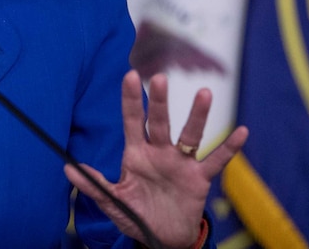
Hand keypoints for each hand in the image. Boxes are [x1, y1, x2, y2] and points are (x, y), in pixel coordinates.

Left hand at [64, 70, 247, 248]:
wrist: (161, 238)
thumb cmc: (136, 214)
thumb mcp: (112, 201)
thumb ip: (92, 184)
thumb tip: (67, 168)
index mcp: (136, 154)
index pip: (132, 121)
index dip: (131, 100)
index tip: (129, 75)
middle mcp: (159, 152)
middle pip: (160, 122)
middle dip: (160, 101)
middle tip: (159, 78)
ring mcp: (181, 164)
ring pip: (191, 135)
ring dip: (198, 116)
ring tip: (205, 93)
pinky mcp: (199, 179)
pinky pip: (216, 161)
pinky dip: (229, 148)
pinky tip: (241, 132)